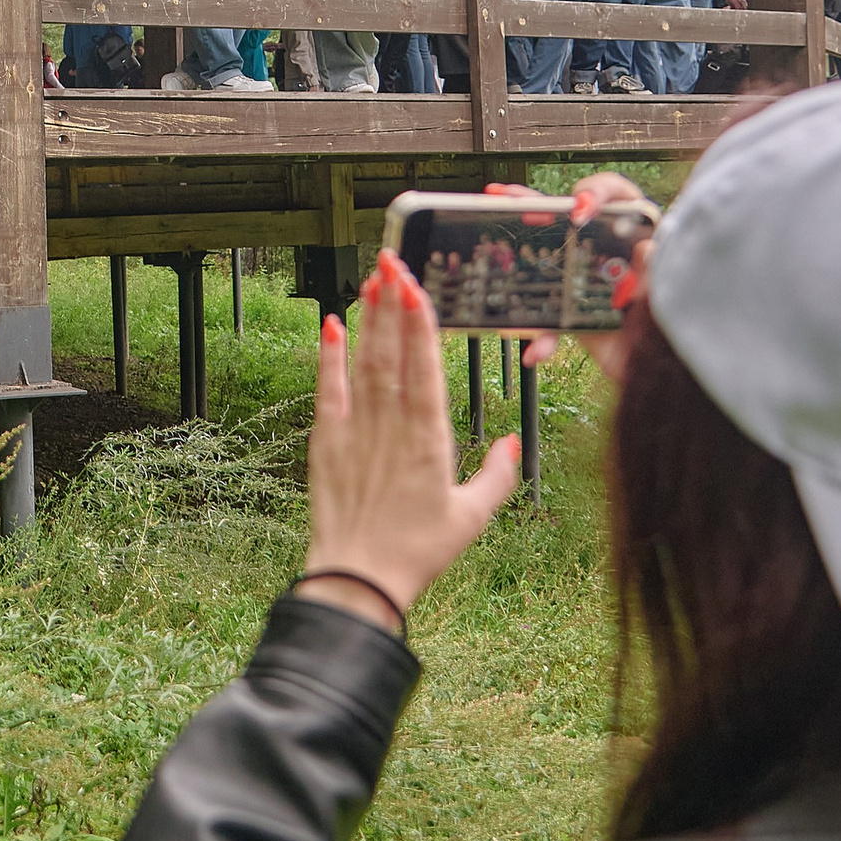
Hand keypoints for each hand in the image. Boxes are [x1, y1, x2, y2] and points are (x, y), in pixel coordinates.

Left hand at [300, 249, 521, 628]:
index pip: (425, 370)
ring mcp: (354, 432)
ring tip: (371, 278)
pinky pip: (327, 390)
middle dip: (392, 305)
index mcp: (429, 442)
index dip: (421, 326)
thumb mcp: (472, 518)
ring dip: (367, 320)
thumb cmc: (417, 552)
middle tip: (393, 261)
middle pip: (392, 355)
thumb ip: (497, 475)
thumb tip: (513, 440)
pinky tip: (332, 324)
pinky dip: (328, 356)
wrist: (358, 580)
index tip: (419, 288)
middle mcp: (390, 428)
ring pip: (362, 364)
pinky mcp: (326, 442)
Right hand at [489, 175, 656, 380]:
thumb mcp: (675, 292)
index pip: (618, 196)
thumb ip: (661, 269)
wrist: (666, 374)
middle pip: (568, 218)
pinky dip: (539, 336)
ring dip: (516, 253)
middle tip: (507, 198)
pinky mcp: (574, 314)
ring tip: (490, 244)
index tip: (580, 209)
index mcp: (639, 237)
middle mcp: (609, 253)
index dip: (596, 193)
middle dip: (533, 204)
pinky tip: (538, 349)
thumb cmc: (679, 329)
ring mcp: (587, 282)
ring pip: (547, 259)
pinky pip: (547, 319)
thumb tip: (647, 246)